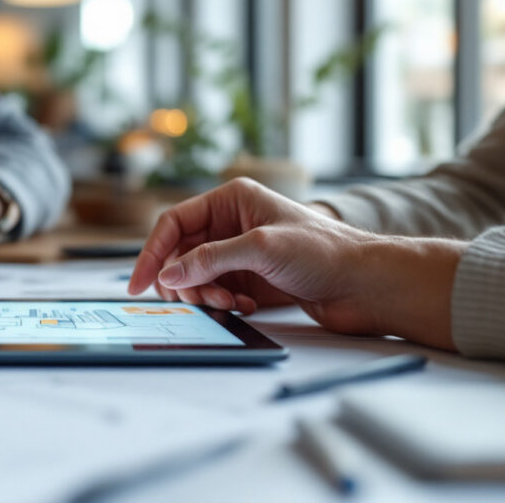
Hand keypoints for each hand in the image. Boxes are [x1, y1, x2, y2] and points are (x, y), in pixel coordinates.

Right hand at [128, 178, 464, 350]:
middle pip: (180, 253)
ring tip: (232, 304)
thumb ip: (210, 260)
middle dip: (185, 280)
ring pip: (196, 276)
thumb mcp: (261, 248)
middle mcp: (231, 223)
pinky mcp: (249, 279)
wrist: (367, 284)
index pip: (173, 223)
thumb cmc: (325, 252)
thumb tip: (169, 275)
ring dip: (206, 294)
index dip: (152, 253)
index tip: (137, 283)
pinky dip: (222, 304)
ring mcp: (240, 252)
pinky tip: (246, 306)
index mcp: (232, 199)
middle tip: (200, 300)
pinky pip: (216, 292)